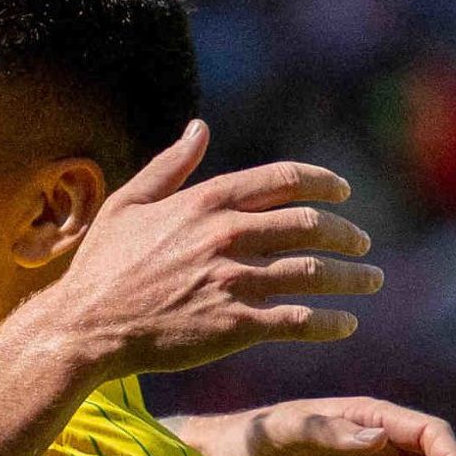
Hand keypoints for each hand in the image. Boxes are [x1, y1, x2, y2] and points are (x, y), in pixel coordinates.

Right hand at [22, 123, 379, 381]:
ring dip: (352, 278)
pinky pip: (298, 320)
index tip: (344, 193)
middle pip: (310, 225)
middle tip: (362, 244)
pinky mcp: (235, 325)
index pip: (285, 181)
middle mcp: (226, 236)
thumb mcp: (127, 204)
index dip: (324, 183)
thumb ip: (169, 166)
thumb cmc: (101, 267)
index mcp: (205, 203)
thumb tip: (198, 128)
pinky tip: (345, 324)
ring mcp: (233, 281)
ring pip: (314, 273)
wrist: (84, 327)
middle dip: (346, 234)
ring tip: (370, 282)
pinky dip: (330, 322)